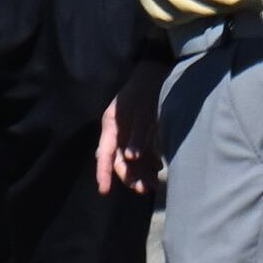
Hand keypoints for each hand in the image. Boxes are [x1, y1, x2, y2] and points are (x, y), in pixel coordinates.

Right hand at [96, 59, 164, 199]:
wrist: (156, 72)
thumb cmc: (146, 90)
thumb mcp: (141, 111)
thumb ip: (137, 134)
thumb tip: (131, 158)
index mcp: (111, 126)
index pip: (104, 155)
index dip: (103, 173)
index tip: (104, 191)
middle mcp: (117, 132)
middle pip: (119, 160)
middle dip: (130, 177)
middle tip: (146, 189)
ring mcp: (129, 132)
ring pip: (131, 159)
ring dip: (141, 172)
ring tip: (155, 184)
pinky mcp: (141, 132)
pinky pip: (142, 153)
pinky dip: (148, 162)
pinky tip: (158, 168)